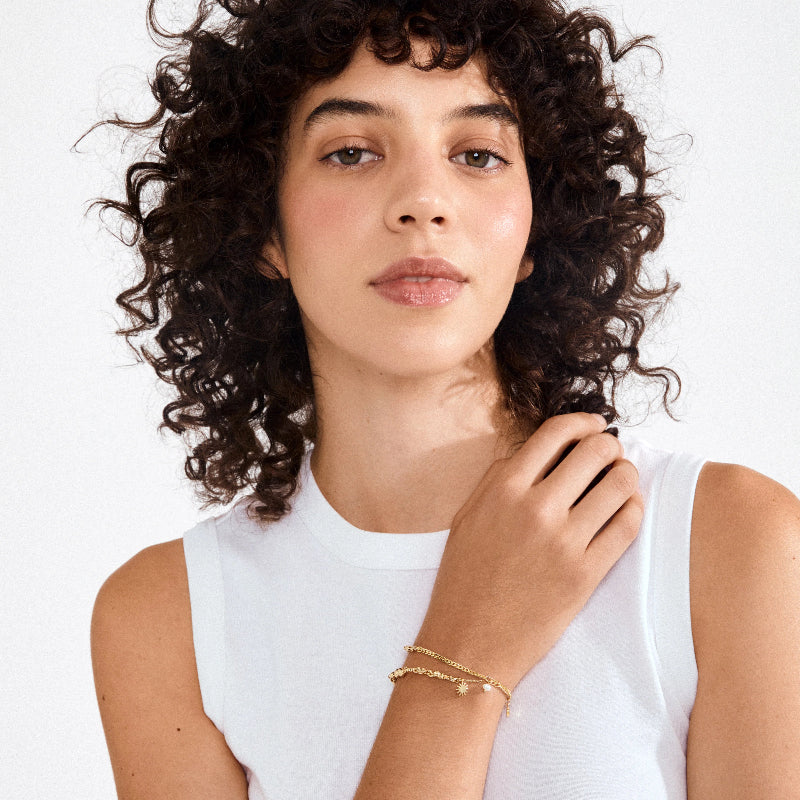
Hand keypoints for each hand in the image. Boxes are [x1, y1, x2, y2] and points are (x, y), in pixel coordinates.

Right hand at [413, 412, 642, 689]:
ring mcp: (563, 541)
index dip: (584, 421)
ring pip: (620, 483)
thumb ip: (499, 477)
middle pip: (595, 451)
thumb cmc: (464, 579)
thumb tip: (542, 449)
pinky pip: (627, 525)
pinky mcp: (586, 574)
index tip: (595, 425)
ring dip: (626, 474)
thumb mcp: (467, 517)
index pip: (555, 432)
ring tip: (621, 480)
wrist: (469, 644)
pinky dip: (633, 508)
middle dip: (610, 445)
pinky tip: (626, 509)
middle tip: (611, 454)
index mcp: (503, 489)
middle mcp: (535, 508)